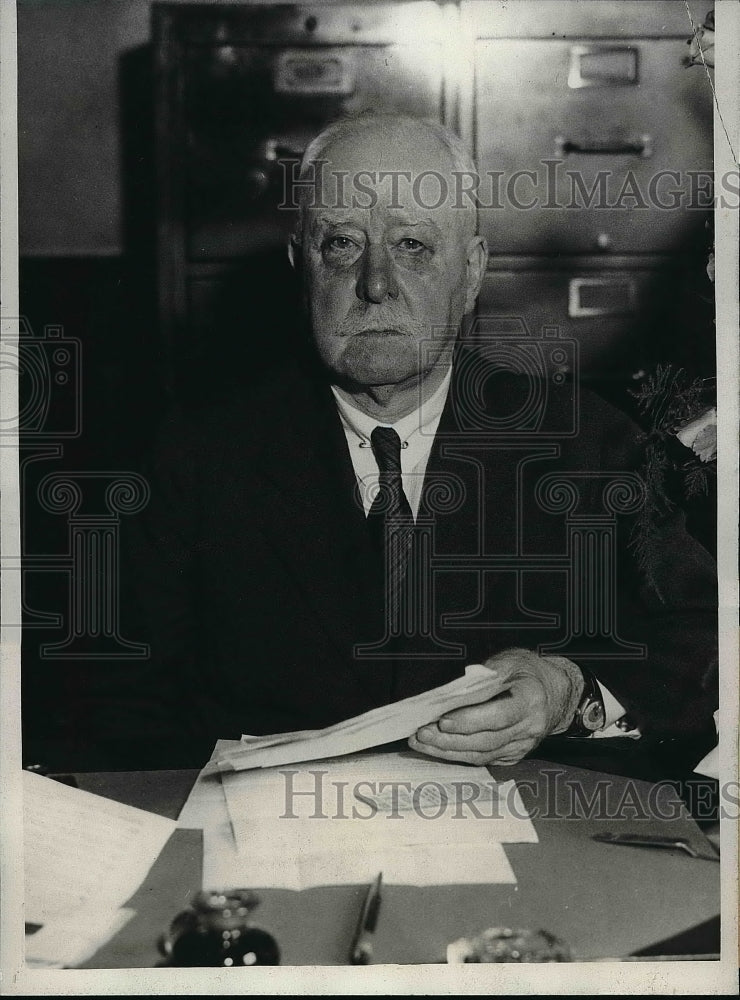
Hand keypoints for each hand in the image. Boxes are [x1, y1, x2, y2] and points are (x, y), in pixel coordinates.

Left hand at [408, 648, 584, 765]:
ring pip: (481, 754)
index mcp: (530, 700)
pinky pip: (483, 759)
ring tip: (421, 741)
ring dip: (448, 750)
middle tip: (422, 733)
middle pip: (486, 740)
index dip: (470, 720)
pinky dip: (458, 755)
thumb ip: (484, 675)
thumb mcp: (510, 661)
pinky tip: (438, 748)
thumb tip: (454, 690)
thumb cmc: (528, 672)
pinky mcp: (513, 754)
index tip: (443, 719)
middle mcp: (529, 727)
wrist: (554, 692)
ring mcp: (522, 745)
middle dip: (450, 739)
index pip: (498, 716)